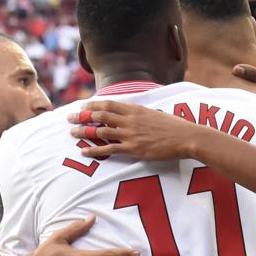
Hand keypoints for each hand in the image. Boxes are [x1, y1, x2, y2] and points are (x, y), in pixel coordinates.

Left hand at [69, 100, 198, 160]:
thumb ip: (142, 114)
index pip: (109, 104)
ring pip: (100, 131)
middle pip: (100, 115)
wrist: (185, 137)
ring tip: (72, 132)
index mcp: (135, 109)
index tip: (83, 106)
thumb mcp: (156, 114)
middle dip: (82, 116)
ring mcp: (130, 134)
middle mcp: (129, 120)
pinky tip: (84, 151)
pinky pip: (108, 149)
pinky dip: (94, 150)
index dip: (93, 104)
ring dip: (84, 131)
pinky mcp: (133, 148)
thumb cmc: (175, 127)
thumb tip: (135, 114)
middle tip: (70, 118)